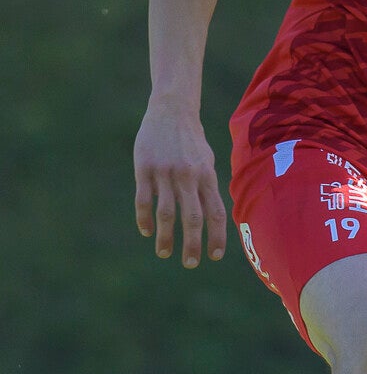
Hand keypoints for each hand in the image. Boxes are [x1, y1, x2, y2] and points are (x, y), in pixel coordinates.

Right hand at [134, 101, 227, 266]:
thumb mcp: (207, 160)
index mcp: (206, 176)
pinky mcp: (144, 168)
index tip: (214, 256)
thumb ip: (208, 187)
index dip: (216, 237)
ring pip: (166, 213)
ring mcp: (165, 173)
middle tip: (190, 264)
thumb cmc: (191, 140)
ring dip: (166, 237)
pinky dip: (144, 219)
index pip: (215, 212)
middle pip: (192, 218)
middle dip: (192, 245)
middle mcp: (188, 176)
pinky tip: (146, 231)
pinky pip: (143, 200)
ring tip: (165, 252)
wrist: (171, 109)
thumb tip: (214, 217)